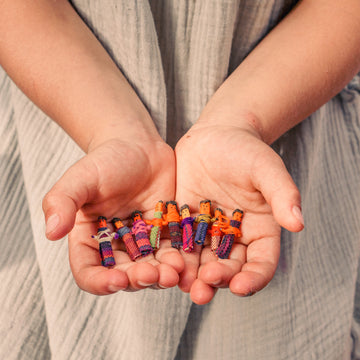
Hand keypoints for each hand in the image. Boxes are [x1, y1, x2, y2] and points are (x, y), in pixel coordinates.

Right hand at [43, 137, 183, 294]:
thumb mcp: (81, 177)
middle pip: (124, 276)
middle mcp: (114, 246)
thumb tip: (51, 232)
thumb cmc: (106, 160)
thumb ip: (62, 201)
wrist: (139, 148)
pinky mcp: (163, 234)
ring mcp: (141, 243)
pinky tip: (186, 261)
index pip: (88, 272)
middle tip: (152, 274)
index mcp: (89, 239)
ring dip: (161, 276)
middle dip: (138, 279)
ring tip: (173, 271)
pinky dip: (178, 261)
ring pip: (150, 269)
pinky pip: (171, 253)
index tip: (117, 279)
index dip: (100, 282)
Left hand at [175, 123, 303, 303]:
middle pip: (228, 267)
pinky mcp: (185, 222)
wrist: (216, 135)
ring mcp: (207, 231)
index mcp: (259, 229)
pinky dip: (173, 255)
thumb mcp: (266, 168)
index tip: (240, 286)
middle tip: (203, 289)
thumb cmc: (246, 150)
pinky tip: (165, 264)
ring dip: (192, 276)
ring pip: (201, 260)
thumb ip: (282, 194)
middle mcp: (234, 236)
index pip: (261, 262)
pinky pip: (179, 242)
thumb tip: (298, 224)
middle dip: (217, 280)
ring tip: (182, 285)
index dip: (253, 278)